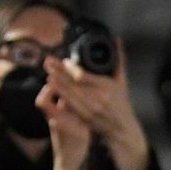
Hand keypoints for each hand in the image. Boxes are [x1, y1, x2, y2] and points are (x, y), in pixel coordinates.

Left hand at [40, 42, 149, 169]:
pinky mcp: (84, 117)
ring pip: (69, 94)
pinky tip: (53, 87)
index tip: (64, 61)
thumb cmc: (122, 103)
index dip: (71, 68)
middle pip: (73, 84)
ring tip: (48, 72)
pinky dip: (60, 95)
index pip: (83, 76)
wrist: (122, 129)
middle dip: (58, 72)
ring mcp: (90, 110)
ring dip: (57, 83)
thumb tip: (118, 40)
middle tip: (48, 62)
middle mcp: (98, 99)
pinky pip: (69, 105)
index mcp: (106, 88)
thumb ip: (119, 60)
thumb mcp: (122, 81)